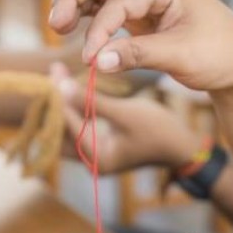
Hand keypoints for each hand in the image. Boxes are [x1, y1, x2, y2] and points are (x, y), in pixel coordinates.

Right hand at [49, 0, 232, 91]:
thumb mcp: (180, 56)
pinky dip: (92, 19)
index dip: (99, 29)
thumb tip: (95, 61)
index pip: (119, 0)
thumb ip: (137, 55)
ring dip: (78, 6)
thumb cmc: (220, 56)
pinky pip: (110, 10)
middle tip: (55, 25)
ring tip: (58, 28)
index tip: (89, 59)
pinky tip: (77, 33)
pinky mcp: (145, 15)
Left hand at [49, 62, 202, 172]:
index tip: (54, 71)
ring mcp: (95, 155)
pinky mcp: (100, 146)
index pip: (68, 125)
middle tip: (51, 72)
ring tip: (57, 74)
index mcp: (97, 159)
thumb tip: (61, 86)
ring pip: (68, 128)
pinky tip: (69, 86)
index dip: (60, 97)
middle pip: (61, 130)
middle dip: (55, 101)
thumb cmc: (159, 130)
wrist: (181, 145)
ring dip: (63, 102)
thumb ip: (93, 102)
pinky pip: (78, 126)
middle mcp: (91, 161)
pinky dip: (73, 107)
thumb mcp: (126, 113)